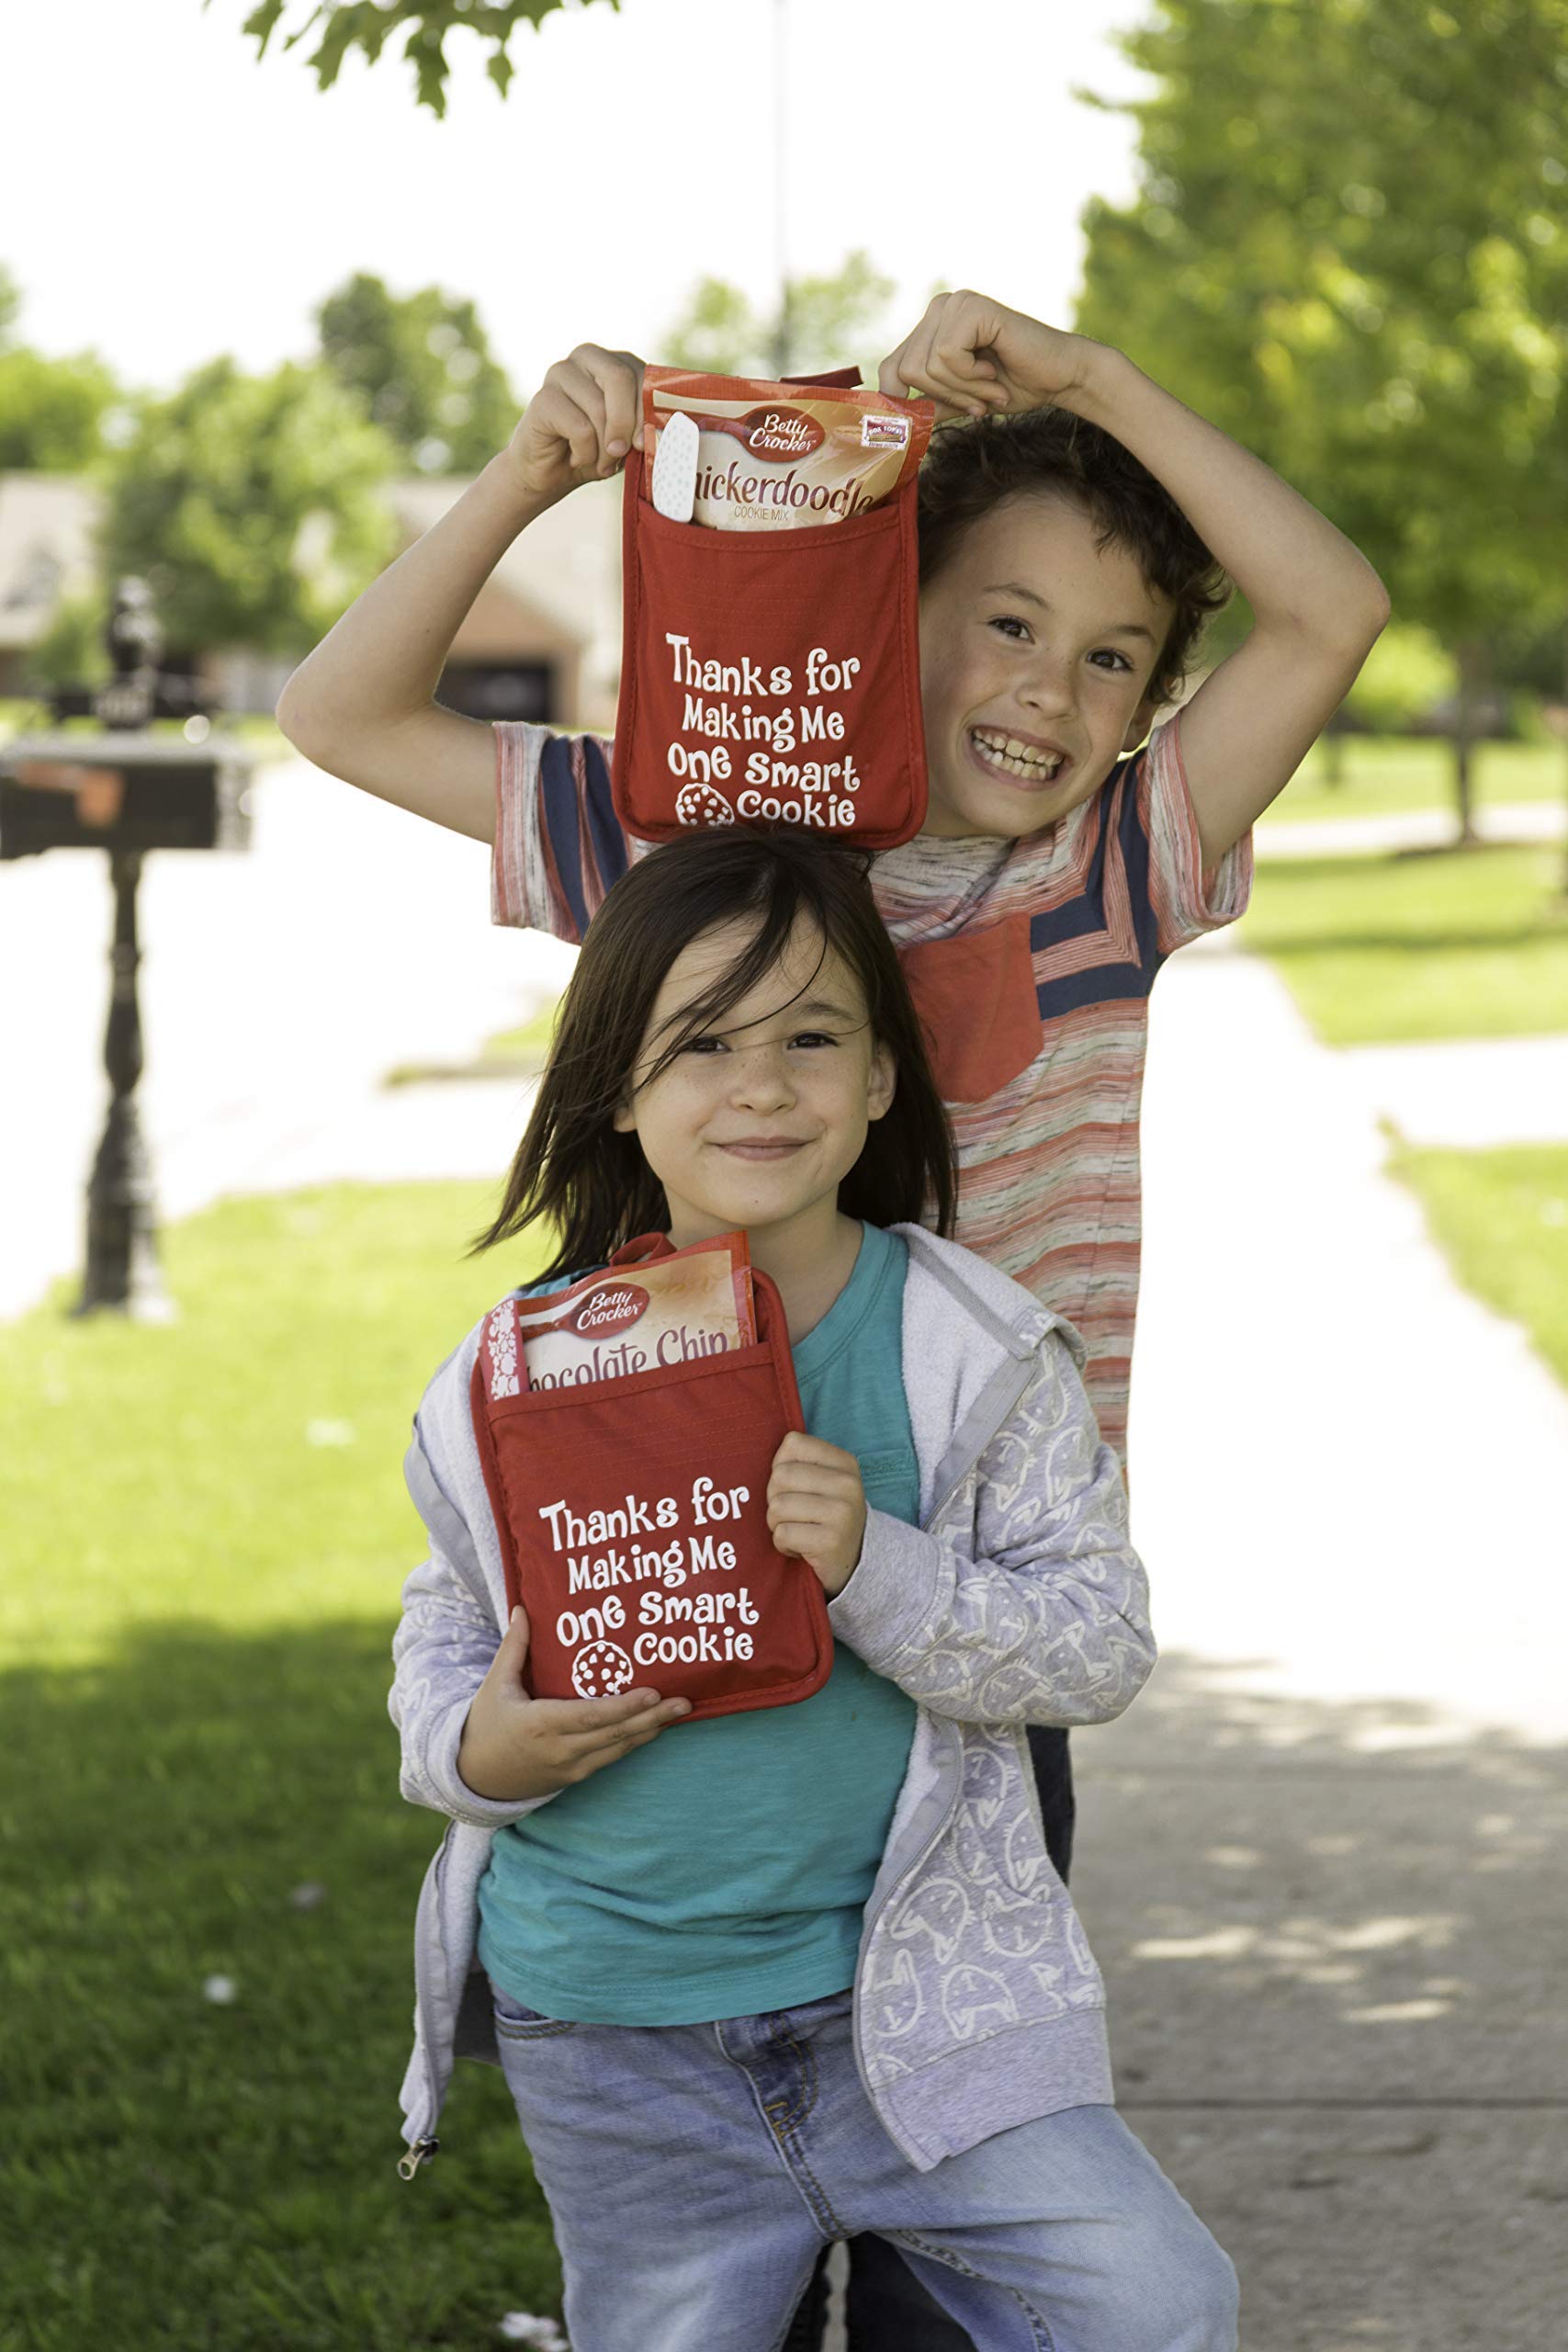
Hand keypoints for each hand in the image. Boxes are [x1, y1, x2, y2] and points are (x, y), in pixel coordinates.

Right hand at [456, 1602, 688, 1801]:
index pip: (591, 1716)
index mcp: (540, 1724)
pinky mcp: (575, 1776)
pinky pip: (611, 1758)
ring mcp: (570, 1767)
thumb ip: (514, 1647)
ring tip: (680, 1712)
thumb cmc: (486, 1725)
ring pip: (618, 1749)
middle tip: (685, 1702)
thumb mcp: (496, 1684)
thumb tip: (521, 1608)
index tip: (653, 1693)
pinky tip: (654, 1727)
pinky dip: (634, 1742)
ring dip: (650, 1731)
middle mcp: (560, 1749)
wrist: (475, 1776)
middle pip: (615, 1734)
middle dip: (653, 1719)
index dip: (625, 1707)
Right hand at [502, 343, 645, 506]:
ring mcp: (561, 373)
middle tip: (623, 453)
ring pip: (599, 407)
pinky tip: (576, 458)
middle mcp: (587, 357)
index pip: (642, 374)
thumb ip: (647, 427)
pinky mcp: (542, 398)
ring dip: (605, 448)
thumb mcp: (630, 439)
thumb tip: (664, 432)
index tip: (646, 444)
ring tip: (600, 463)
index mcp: (614, 361)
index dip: (648, 412)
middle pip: (620, 377)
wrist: (551, 474)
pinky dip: (585, 453)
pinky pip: (580, 427)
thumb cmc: (596, 452)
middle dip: (626, 423)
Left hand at [767, 1432, 866, 1598]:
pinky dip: (783, 1544)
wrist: (852, 1560)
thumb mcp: (822, 1481)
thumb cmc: (824, 1515)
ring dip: (777, 1524)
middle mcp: (848, 1484)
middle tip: (792, 1514)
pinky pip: (783, 1534)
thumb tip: (754, 1453)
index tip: (794, 1486)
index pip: (793, 1443)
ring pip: (777, 1506)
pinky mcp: (831, 1542)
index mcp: (845, 1462)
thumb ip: (797, 1462)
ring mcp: (842, 1513)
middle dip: (775, 1498)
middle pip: (780, 1476)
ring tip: (797, 1530)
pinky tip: (800, 1547)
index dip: (781, 1466)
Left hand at [878, 290, 1091, 420]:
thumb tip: (890, 426)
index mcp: (932, 325)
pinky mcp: (972, 308)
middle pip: (907, 371)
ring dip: (963, 390)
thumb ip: (925, 404)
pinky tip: (995, 369)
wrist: (1059, 377)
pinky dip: (972, 377)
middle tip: (980, 399)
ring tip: (991, 384)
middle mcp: (940, 307)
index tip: (944, 412)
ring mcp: (955, 303)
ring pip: (926, 367)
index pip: (892, 368)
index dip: (907, 400)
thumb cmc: (1014, 385)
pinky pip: (947, 357)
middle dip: (946, 396)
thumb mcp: (958, 400)